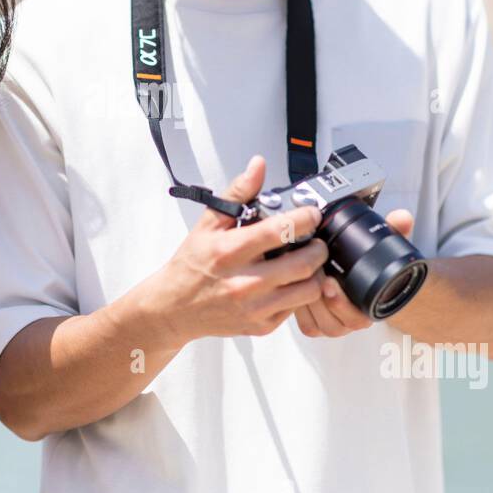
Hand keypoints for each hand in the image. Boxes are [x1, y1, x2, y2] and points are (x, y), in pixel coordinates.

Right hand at [144, 155, 328, 346]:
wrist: (174, 308)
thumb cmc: (192, 265)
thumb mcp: (208, 223)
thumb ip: (238, 193)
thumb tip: (258, 166)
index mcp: (230, 252)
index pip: (279, 231)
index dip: (305, 218)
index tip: (311, 213)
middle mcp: (244, 282)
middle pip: (303, 264)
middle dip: (317, 248)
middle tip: (314, 241)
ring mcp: (254, 308)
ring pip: (308, 290)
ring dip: (315, 273)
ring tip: (307, 263)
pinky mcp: (261, 326)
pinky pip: (296, 309)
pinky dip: (300, 293)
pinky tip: (290, 282)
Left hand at [295, 208, 414, 336]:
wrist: (358, 274)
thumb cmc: (370, 263)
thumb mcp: (383, 245)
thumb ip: (395, 230)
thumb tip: (402, 218)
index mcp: (371, 307)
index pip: (357, 318)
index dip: (341, 303)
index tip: (330, 283)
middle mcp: (352, 321)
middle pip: (334, 325)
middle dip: (319, 300)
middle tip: (310, 275)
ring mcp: (333, 325)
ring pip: (316, 326)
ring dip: (306, 302)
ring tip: (300, 277)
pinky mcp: (315, 326)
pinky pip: (305, 325)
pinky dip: (298, 310)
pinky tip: (294, 287)